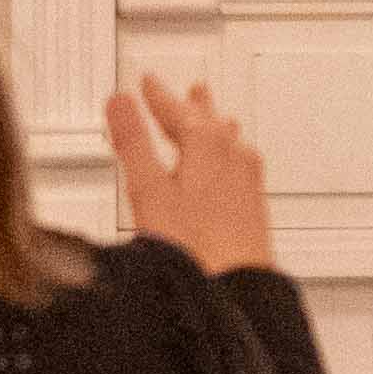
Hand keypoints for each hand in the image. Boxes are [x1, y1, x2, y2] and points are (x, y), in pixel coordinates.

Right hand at [105, 78, 276, 278]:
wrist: (235, 291)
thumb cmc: (195, 248)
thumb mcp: (148, 190)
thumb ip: (132, 142)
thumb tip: (119, 101)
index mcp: (208, 146)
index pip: (177, 110)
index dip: (159, 96)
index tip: (147, 82)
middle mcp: (235, 159)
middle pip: (209, 123)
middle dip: (193, 108)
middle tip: (188, 91)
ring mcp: (248, 184)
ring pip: (229, 144)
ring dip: (214, 128)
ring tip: (213, 118)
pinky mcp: (252, 210)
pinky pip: (240, 167)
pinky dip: (226, 156)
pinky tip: (228, 170)